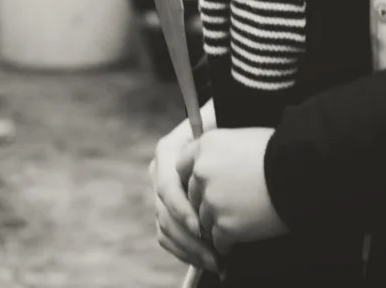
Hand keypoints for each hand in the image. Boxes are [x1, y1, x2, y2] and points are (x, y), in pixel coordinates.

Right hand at [152, 110, 219, 274]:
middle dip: (191, 240)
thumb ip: (212, 135)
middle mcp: (159, 172)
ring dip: (190, 251)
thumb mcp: (220, 123)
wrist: (225, 136)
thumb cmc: (227, 126)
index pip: (167, 187)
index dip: (182, 210)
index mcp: (167, 151)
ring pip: (166, 230)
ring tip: (217, 263)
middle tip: (217, 256)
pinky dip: (185, 252)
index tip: (201, 227)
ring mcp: (160, 193)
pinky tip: (207, 261)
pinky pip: (168, 237)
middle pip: (166, 213)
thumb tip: (210, 146)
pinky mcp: (166, 210)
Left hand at [180, 126, 286, 253]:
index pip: (182, 165)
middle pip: (192, 195)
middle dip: (206, 202)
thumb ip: (219, 151)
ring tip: (240, 219)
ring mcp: (212, 201)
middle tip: (228, 204)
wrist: (301, 171)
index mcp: (206, 145)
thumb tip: (214, 165)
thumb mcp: (243, 138)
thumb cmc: (280, 151)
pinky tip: (243, 234)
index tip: (206, 185)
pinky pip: (218, 241)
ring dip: (218, 222)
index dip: (195, 177)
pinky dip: (228, 242)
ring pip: (203, 220)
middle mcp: (203, 172)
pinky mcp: (225, 226)